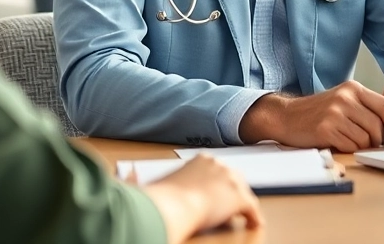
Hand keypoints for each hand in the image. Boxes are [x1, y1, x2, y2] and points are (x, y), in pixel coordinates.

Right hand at [144, 155, 261, 238]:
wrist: (171, 206)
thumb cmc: (160, 197)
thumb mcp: (153, 182)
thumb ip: (140, 176)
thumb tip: (127, 170)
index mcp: (201, 160)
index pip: (216, 170)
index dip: (216, 184)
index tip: (213, 194)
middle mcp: (219, 165)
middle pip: (232, 179)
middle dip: (230, 192)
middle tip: (228, 208)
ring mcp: (231, 180)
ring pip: (242, 192)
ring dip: (241, 205)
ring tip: (240, 217)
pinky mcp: (240, 197)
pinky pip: (252, 208)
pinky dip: (254, 217)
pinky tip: (255, 224)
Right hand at [239, 81, 383, 151]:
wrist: (287, 116)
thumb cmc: (319, 111)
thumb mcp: (343, 99)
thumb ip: (365, 107)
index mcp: (353, 88)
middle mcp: (344, 98)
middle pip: (377, 125)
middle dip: (378, 139)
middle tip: (371, 143)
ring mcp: (334, 113)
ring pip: (365, 138)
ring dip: (363, 146)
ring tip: (352, 142)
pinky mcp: (325, 129)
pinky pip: (351, 146)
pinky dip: (350, 149)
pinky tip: (340, 143)